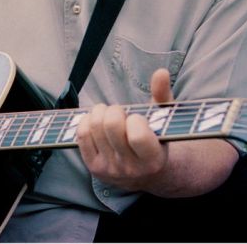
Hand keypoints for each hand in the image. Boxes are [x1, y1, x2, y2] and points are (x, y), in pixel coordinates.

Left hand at [76, 68, 171, 191]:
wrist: (148, 175)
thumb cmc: (157, 140)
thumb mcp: (164, 119)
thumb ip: (163, 95)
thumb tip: (161, 72)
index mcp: (153, 158)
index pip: (137, 136)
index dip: (135, 119)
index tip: (138, 118)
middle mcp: (131, 168)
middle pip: (111, 126)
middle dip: (115, 110)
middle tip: (120, 112)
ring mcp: (110, 169)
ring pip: (94, 128)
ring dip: (99, 112)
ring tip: (108, 114)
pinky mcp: (95, 167)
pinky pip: (81, 136)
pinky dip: (86, 121)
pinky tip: (97, 120)